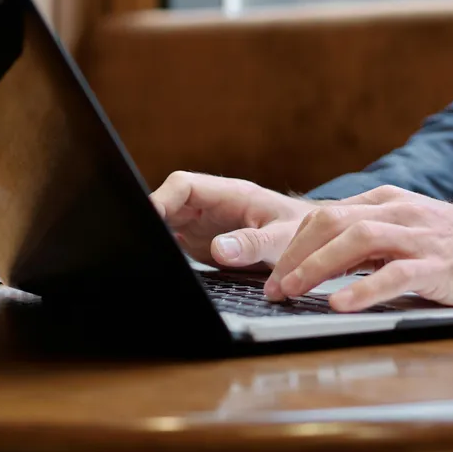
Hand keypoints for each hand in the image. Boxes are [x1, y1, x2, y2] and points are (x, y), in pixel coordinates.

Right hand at [150, 172, 309, 269]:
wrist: (312, 241)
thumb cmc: (301, 230)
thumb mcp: (282, 238)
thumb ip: (254, 243)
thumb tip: (221, 249)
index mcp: (229, 194)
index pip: (183, 185)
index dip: (161, 199)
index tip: (150, 218)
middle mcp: (211, 206)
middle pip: (168, 204)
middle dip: (151, 219)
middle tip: (140, 242)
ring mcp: (203, 224)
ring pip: (167, 223)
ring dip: (156, 236)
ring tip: (147, 256)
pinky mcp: (201, 244)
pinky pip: (175, 243)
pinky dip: (166, 252)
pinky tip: (161, 266)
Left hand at [266, 185, 452, 311]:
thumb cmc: (450, 245)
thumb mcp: (403, 232)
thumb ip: (364, 242)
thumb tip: (315, 263)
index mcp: (384, 202)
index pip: (323, 215)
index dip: (292, 246)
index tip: (271, 274)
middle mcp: (397, 211)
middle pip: (331, 223)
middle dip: (295, 256)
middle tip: (274, 288)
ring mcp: (418, 236)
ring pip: (357, 240)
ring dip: (318, 267)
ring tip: (294, 291)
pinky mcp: (438, 265)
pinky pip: (395, 273)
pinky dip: (364, 288)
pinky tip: (342, 304)